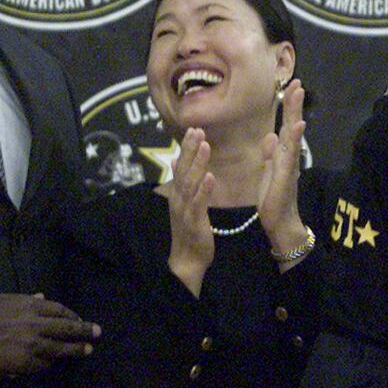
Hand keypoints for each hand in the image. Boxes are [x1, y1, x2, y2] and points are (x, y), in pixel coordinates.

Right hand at [0, 293, 99, 374]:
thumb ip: (21, 298)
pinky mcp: (24, 363)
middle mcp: (35, 324)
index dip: (72, 315)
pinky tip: (55, 364)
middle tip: (97, 333)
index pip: (59, 310)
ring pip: (61, 348)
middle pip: (67, 328)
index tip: (79, 318)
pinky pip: (44, 364)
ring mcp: (31, 344)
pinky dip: (50, 363)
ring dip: (76, 350)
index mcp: (28, 305)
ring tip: (87, 350)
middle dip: (84, 330)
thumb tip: (41, 297)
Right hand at [166, 127, 214, 295]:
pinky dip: (204, 189)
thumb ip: (180, 181)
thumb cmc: (189, 230)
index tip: (194, 129)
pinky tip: (211, 176)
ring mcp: (185, 209)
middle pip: (184, 169)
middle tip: (197, 129)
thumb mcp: (183, 203)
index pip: (181, 166)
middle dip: (190, 149)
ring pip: (190, 183)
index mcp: (178, 193)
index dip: (186, 147)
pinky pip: (199, 203)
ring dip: (198, 163)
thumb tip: (175, 160)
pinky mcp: (194, 221)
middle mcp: (178, 198)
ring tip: (205, 145)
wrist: (187, 259)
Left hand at [259, 79, 308, 257]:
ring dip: (295, 112)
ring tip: (298, 93)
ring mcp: (289, 163)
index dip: (288, 107)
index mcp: (281, 153)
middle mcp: (288, 155)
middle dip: (294, 103)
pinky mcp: (286, 173)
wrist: (280, 220)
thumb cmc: (273, 198)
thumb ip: (270, 155)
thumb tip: (270, 137)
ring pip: (293, 133)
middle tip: (298, 81)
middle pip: (291, 123)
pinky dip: (294, 138)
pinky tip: (298, 125)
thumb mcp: (268, 172)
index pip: (285, 125)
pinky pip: (290, 152)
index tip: (291, 87)